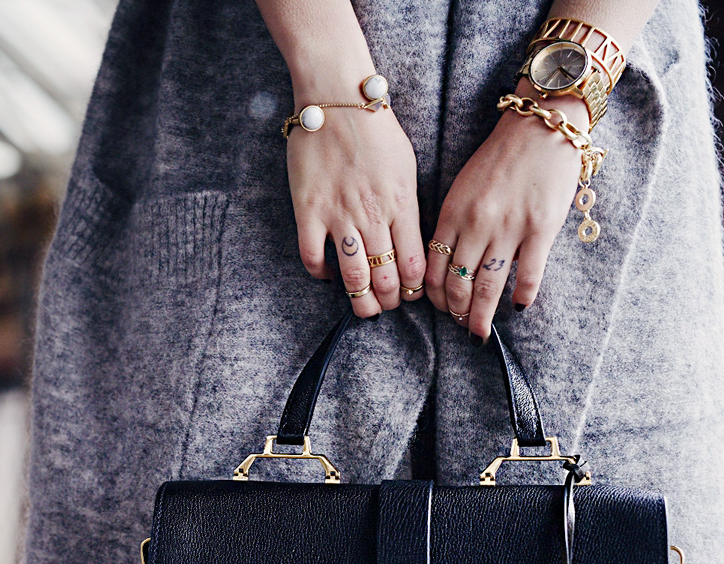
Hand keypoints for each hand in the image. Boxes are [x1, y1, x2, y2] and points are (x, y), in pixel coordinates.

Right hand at [288, 100, 424, 317]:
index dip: (415, 289)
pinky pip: (312, 258)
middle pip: (386, 278)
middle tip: (387, 304)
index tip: (411, 292)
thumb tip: (408, 238)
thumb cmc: (375, 128)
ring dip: (360, 300)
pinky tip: (328, 273)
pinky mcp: (308, 211)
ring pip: (353, 277)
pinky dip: (321, 274)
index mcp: (402, 203)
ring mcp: (338, 215)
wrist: (337, 99)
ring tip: (362, 304)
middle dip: (390, 301)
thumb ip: (408, 204)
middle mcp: (372, 215)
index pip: (415, 264)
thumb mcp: (407, 166)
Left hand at [425, 84, 588, 338]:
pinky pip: (528, 273)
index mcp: (452, 214)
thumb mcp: (462, 188)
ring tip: (479, 332)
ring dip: (481, 314)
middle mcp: (476, 225)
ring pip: (488, 286)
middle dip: (455, 311)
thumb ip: (454, 224)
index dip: (432, 295)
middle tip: (460, 325)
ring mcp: (509, 228)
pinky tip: (517, 307)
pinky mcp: (541, 228)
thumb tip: (447, 263)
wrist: (540, 126)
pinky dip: (522, 295)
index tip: (438, 307)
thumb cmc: (499, 158)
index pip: (433, 268)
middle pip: (457, 283)